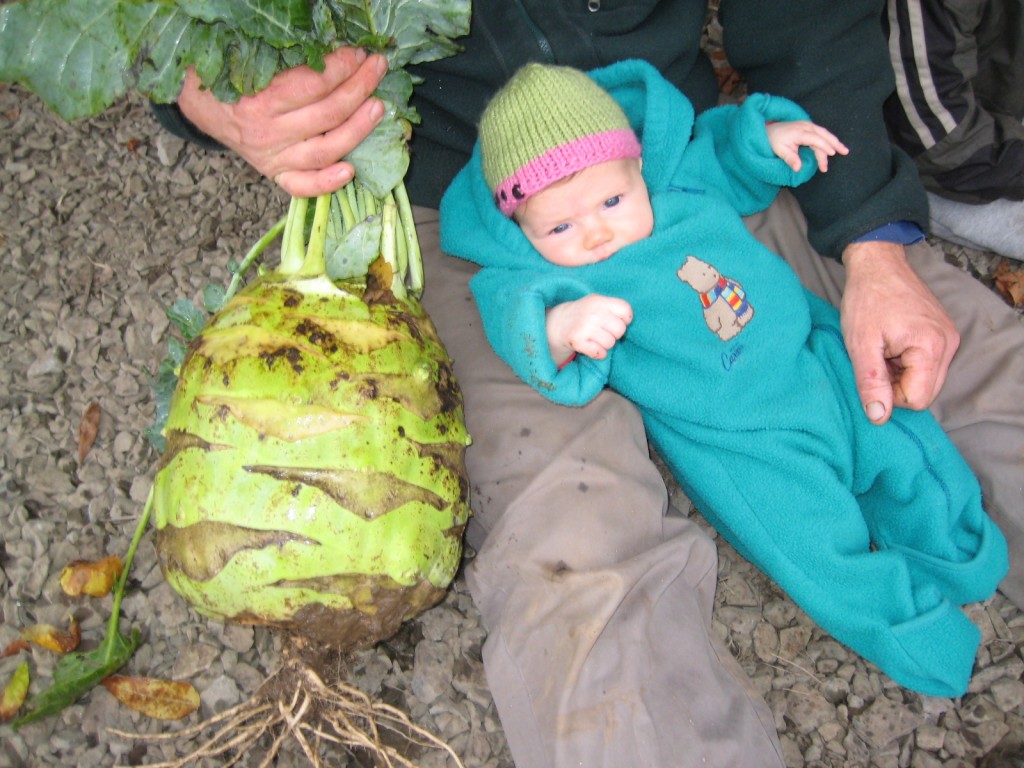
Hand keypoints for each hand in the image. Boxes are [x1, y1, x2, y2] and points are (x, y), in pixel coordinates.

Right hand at [177, 47, 388, 196]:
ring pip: (325, 149)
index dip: (341, 67)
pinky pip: (303, 186)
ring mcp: (274, 157)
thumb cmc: (228, 76)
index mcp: (259, 100)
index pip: (312, 84)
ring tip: (378, 107)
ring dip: (358, 129)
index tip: (358, 53)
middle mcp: (267, 132)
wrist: (201, 105)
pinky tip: (351, 170)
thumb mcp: (249, 58)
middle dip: (359, 88)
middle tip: (377, 69)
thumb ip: (285, 56)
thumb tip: (329, 43)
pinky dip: (327, 182)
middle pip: (327, 114)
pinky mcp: (277, 174)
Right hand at [546, 295, 633, 364]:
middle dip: (615, 334)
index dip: (625, 319)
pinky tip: (592, 347)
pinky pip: (600, 353)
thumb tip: (629, 322)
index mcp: (600, 301)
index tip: (616, 321)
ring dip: (605, 344)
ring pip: (611, 343)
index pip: (626, 310)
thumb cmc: (585, 314)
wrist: (559, 323)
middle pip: (620, 330)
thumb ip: (614, 308)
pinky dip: (599, 353)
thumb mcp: (598, 303)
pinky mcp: (578, 341)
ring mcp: (584, 327)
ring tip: (596, 338)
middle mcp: (593, 313)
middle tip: (604, 332)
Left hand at [767, 121, 848, 172]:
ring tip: (844, 150)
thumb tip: (798, 169)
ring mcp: (808, 125)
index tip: (831, 154)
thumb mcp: (780, 151)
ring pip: (824, 133)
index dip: (824, 146)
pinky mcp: (809, 126)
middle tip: (844, 152)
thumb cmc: (774, 141)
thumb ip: (790, 159)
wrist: (769, 130)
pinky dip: (829, 139)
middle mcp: (806, 126)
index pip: (815, 139)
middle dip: (834, 144)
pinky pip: (822, 132)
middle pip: (823, 135)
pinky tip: (835, 145)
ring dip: (835, 141)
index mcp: (799, 132)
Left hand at [840, 241, 959, 423]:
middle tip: (877, 359)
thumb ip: (871, 382)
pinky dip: (907, 362)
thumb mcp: (861, 344)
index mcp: (932, 348)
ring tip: (883, 350)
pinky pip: (927, 364)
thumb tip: (879, 417)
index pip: (917, 399)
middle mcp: (949, 344)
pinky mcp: (943, 334)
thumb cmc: (867, 299)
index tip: (873, 371)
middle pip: (926, 392)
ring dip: (901, 373)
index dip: (890, 394)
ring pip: (926, 380)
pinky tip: (891, 345)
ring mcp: (949, 338)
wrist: (877, 264)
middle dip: (897, 384)